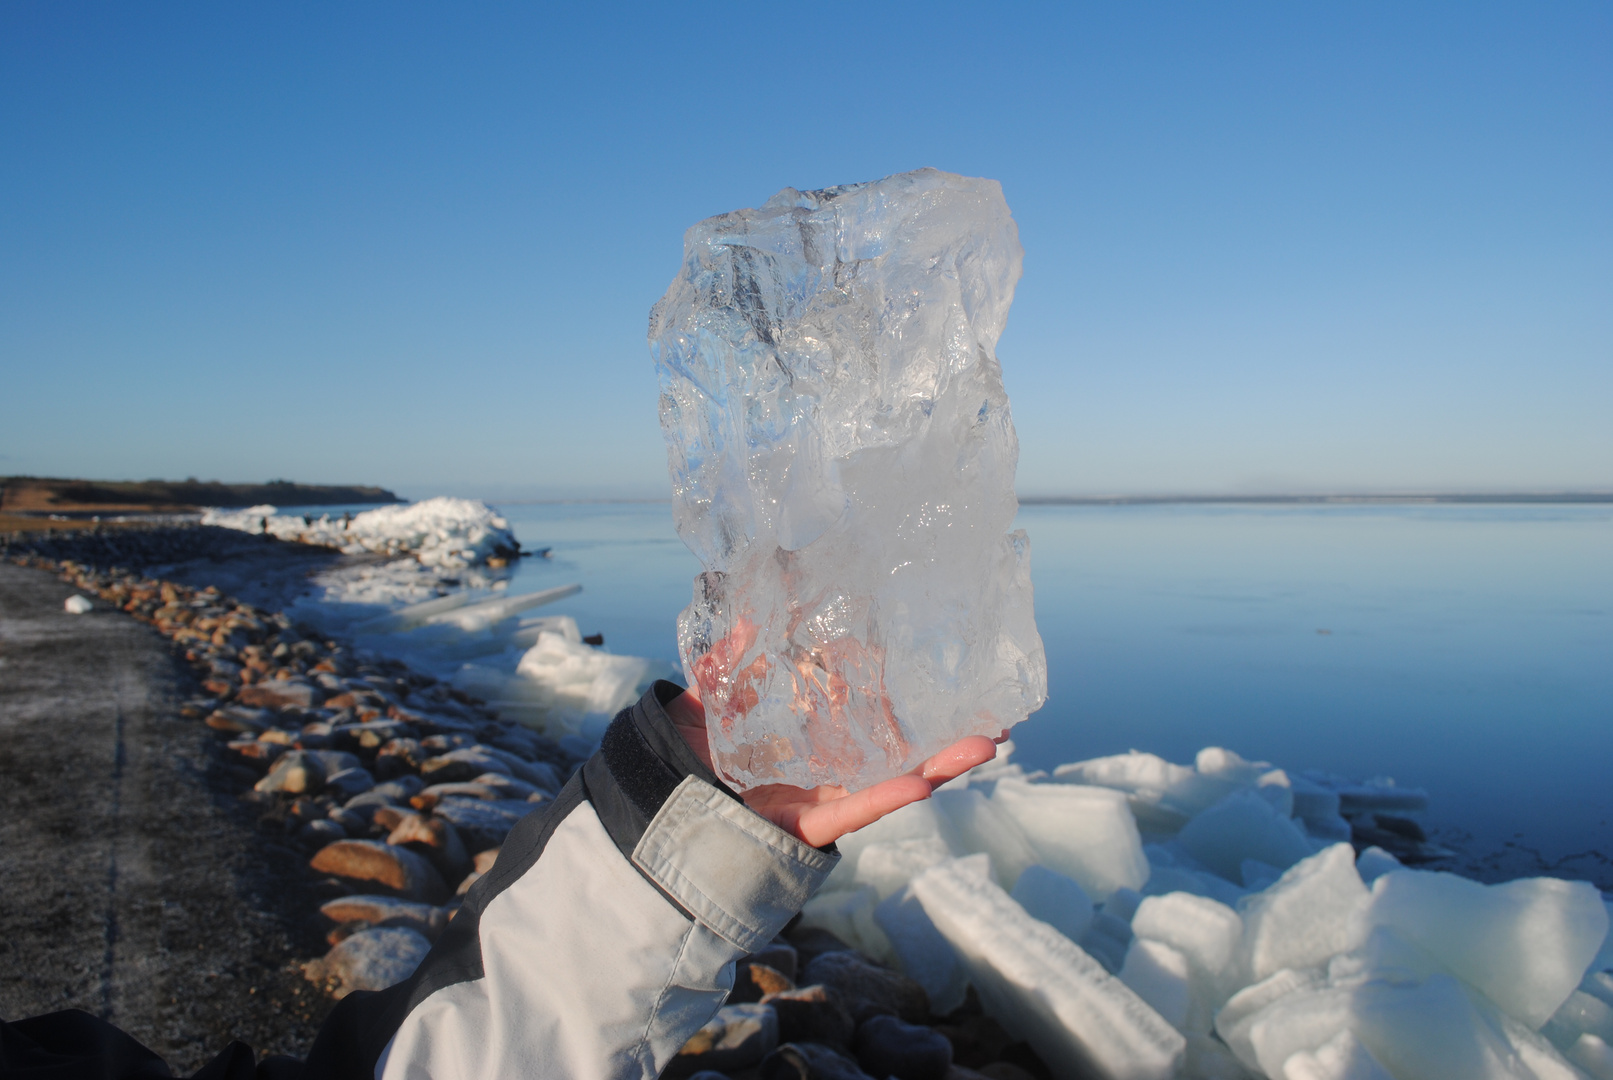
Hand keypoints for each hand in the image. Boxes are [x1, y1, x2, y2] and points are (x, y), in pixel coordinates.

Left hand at [665, 684, 998, 848]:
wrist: (653, 803)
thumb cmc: (685, 752)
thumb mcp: (710, 693)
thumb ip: (732, 651)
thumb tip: (753, 596)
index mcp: (811, 737)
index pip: (869, 712)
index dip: (908, 695)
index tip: (947, 673)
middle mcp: (826, 769)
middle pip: (898, 751)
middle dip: (947, 736)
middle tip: (998, 716)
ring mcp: (821, 798)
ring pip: (891, 782)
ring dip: (941, 766)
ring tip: (988, 743)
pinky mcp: (805, 826)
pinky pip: (851, 813)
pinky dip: (885, 798)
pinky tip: (926, 782)